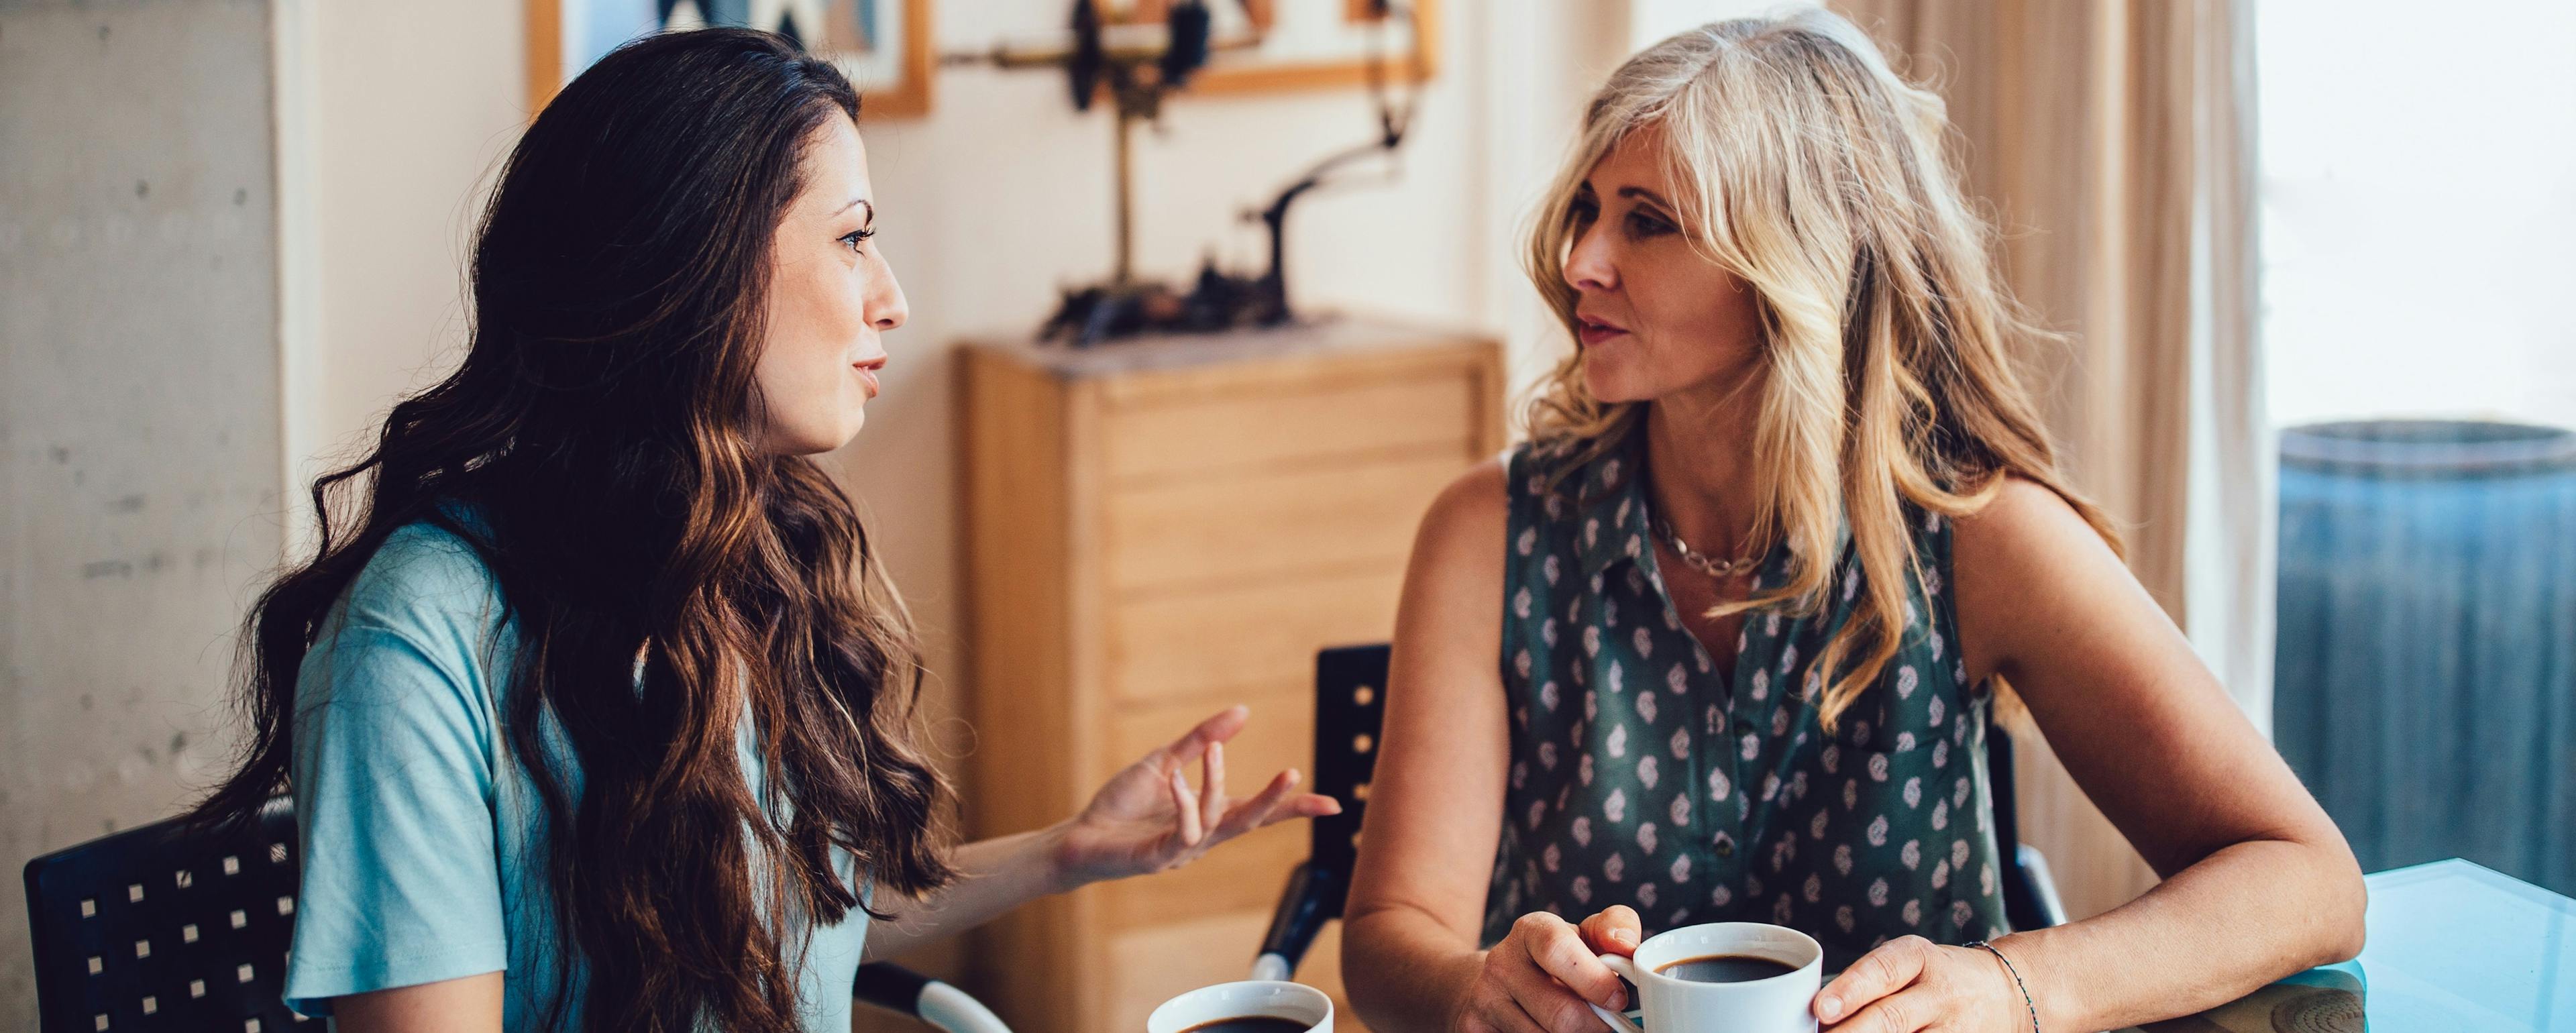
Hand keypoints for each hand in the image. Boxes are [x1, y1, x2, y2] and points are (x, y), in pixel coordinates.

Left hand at [1050, 705, 1340, 889]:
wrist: (1081, 834)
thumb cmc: (1123, 803)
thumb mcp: (1165, 761)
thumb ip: (1202, 740)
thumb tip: (1243, 712)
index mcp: (1210, 814)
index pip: (1259, 811)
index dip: (1294, 807)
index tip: (1334, 806)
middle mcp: (1204, 836)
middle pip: (1250, 821)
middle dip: (1275, 801)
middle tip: (1293, 774)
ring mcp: (1183, 851)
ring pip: (1217, 820)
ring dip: (1217, 782)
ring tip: (1213, 751)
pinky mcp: (1160, 858)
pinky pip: (1183, 832)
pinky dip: (1185, 805)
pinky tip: (1177, 782)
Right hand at [1451, 906, 1640, 1032]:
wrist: (1495, 985)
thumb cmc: (1557, 962)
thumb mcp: (1584, 937)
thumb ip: (1613, 929)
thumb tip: (1628, 946)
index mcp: (1530, 931)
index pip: (1557, 949)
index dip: (1594, 979)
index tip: (1618, 1000)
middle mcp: (1501, 963)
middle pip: (1560, 1013)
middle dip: (1595, 1027)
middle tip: (1609, 1027)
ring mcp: (1484, 1000)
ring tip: (1581, 1028)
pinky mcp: (1474, 1030)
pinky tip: (1551, 1032)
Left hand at [1814, 936, 2026, 1032]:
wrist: (2006, 992)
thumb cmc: (1936, 977)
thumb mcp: (1909, 963)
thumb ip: (1868, 984)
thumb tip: (1819, 1018)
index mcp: (1918, 958)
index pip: (1881, 971)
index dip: (1850, 991)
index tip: (1821, 1009)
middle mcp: (1939, 992)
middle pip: (1890, 1018)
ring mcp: (1955, 1028)